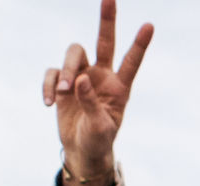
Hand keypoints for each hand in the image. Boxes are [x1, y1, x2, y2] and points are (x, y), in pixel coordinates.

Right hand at [42, 0, 151, 185]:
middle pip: (104, 41)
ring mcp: (81, 77)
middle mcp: (101, 76)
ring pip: (73, 54)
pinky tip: (49, 103)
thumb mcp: (99, 127)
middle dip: (107, 20)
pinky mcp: (62, 83)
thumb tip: (79, 79)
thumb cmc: (98, 140)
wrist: (82, 150)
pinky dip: (49, 85)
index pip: (131, 62)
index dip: (140, 45)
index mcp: (119, 88)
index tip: (150, 26)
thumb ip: (92, 103)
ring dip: (65, 70)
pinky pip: (52, 73)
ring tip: (63, 92)